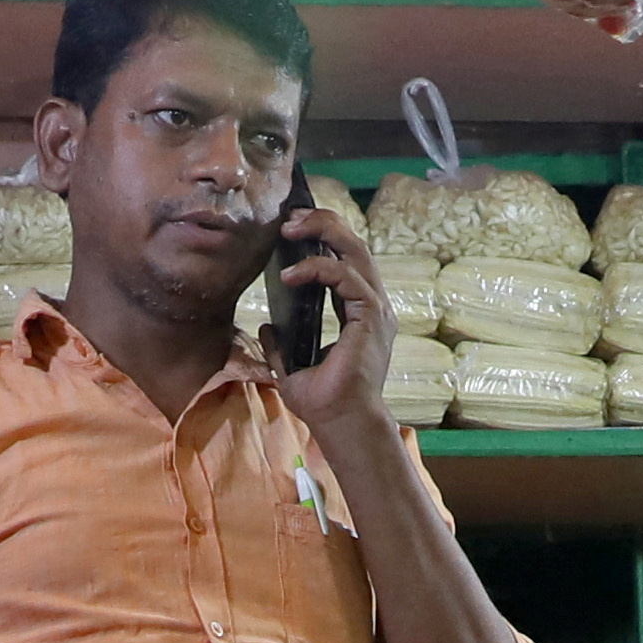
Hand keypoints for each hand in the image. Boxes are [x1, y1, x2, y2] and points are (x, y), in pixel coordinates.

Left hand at [268, 196, 396, 436]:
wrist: (340, 424)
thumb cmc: (324, 403)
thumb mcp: (292, 367)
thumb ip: (282, 345)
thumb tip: (267, 327)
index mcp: (358, 313)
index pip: (346, 261)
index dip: (322, 238)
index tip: (291, 229)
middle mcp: (371, 305)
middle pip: (354, 245)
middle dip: (322, 224)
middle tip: (289, 218)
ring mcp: (375, 310)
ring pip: (356, 251)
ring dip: (323, 233)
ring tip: (289, 229)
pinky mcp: (371, 317)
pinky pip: (347, 278)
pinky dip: (319, 269)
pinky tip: (290, 274)